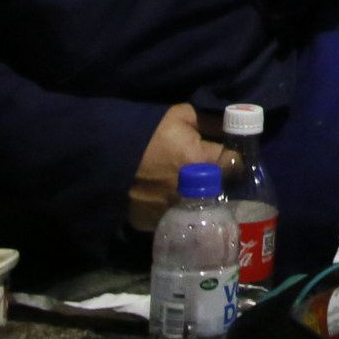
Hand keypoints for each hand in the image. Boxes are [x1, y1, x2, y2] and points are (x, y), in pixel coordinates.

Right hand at [128, 102, 228, 232]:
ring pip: (196, 206)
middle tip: (205, 169)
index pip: (235, 162)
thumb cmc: (146, 131)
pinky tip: (163, 196)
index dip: (231, 155)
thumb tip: (230, 125)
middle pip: (218, 188)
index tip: (225, 152)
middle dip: (216, 178)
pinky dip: (172, 207)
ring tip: (184, 185)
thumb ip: (209, 121)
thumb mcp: (180, 115)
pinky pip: (173, 215)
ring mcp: (173, 210)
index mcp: (202, 162)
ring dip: (195, 196)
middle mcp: (192, 192)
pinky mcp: (155, 222)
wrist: (104, 153)